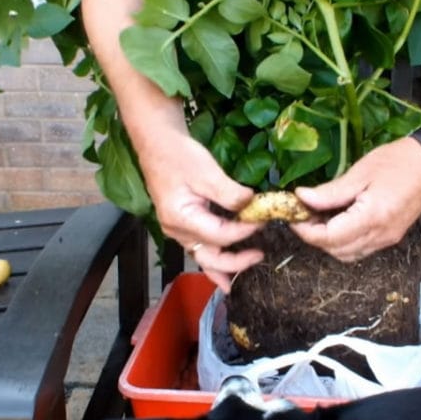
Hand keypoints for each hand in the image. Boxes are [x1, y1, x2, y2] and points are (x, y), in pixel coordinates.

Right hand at [139, 129, 263, 291]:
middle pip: (209, 258)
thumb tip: (252, 206)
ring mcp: (177, 231)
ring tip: (241, 277)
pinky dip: (213, 261)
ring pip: (203, 258)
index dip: (244, 231)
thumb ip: (230, 193)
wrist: (156, 142)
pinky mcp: (182, 226)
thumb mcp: (207, 171)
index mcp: (181, 218)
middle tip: (259, 257)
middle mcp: (177, 231)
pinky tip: (224, 272)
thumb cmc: (178, 154)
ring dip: (224, 267)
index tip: (263, 221)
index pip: (220, 234)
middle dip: (235, 263)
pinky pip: (200, 249)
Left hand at [292, 137, 420, 260]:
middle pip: (336, 250)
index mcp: (372, 217)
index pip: (329, 238)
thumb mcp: (360, 172)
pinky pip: (359, 249)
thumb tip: (302, 198)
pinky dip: (343, 242)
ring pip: (346, 254)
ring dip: (328, 242)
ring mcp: (385, 240)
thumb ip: (330, 192)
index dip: (307, 231)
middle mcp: (379, 235)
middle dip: (315, 237)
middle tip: (303, 215)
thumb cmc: (399, 162)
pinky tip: (338, 223)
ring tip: (319, 218)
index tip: (294, 217)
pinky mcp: (388, 239)